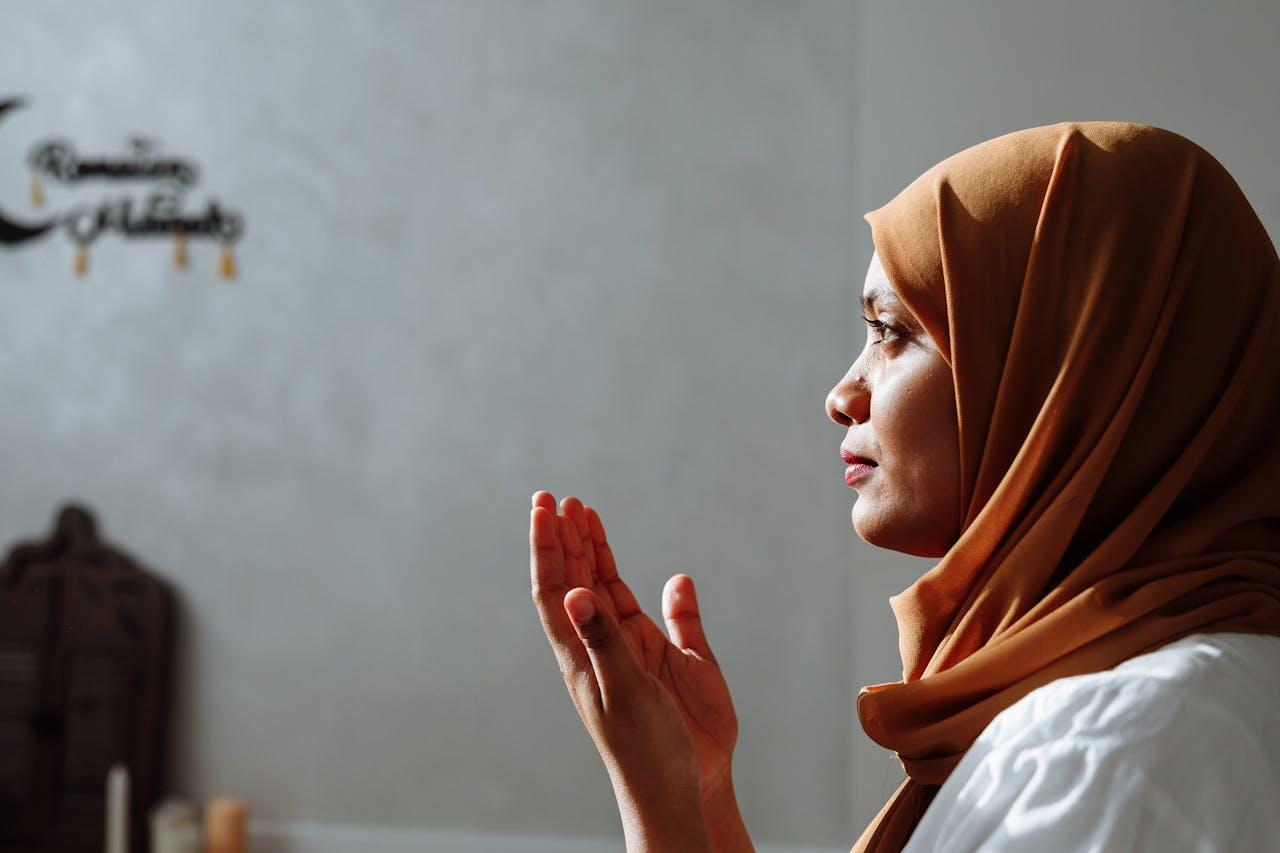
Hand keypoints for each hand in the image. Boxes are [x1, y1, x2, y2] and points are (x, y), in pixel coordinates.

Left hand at [528, 491, 739, 806]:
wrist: (682, 782)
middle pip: (570, 578)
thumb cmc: (647, 746)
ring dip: (585, 547)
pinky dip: (618, 570)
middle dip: (561, 538)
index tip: (543, 508)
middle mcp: (594, 642)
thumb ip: (604, 640)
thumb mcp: (625, 691)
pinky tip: (614, 549)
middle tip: (553, 497)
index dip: (547, 548)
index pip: (554, 588)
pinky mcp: (651, 651)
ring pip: (596, 583)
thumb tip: (577, 594)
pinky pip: (627, 600)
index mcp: (580, 653)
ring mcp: (621, 645)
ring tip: (577, 509)